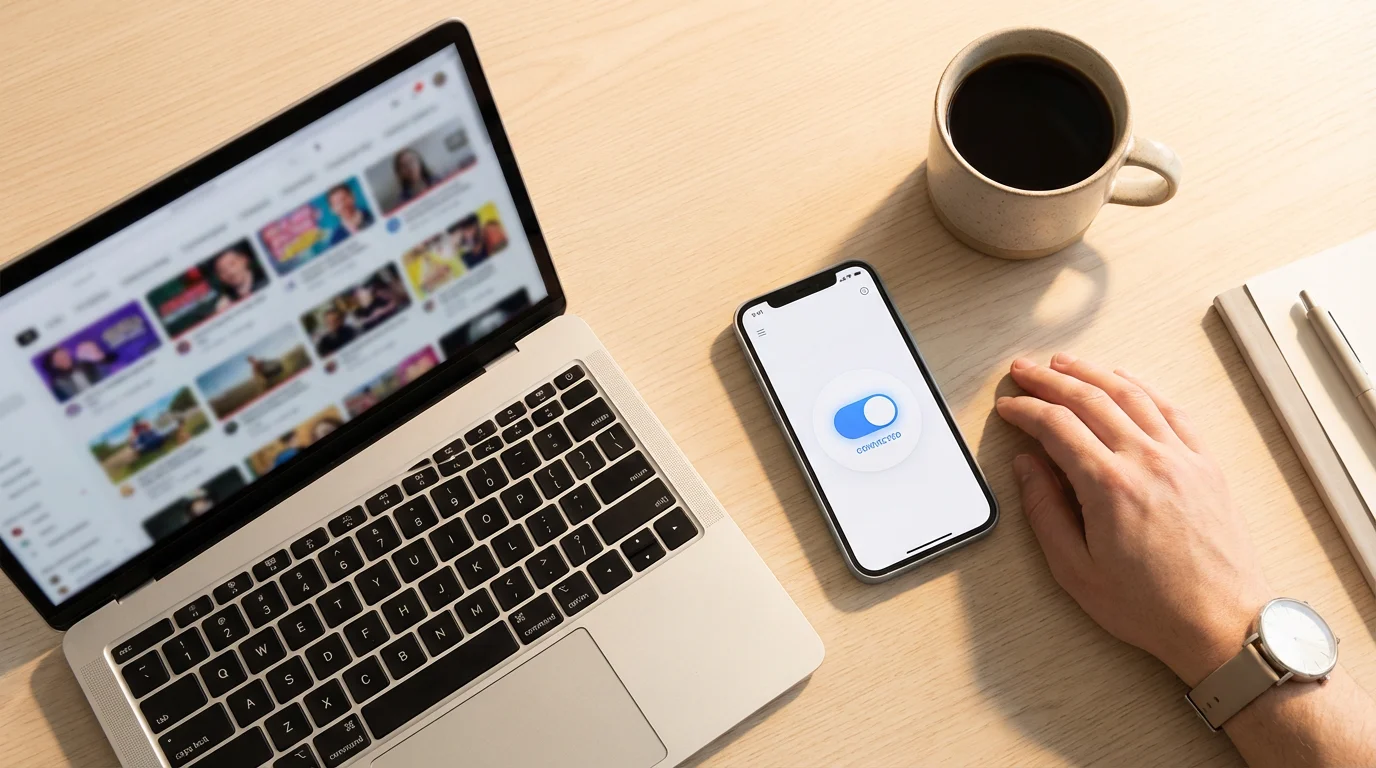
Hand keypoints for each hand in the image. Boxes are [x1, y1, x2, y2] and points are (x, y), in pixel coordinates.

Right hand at [996, 353, 1273, 685]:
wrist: (1222, 624)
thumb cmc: (1152, 607)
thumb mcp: (1076, 570)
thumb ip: (1045, 511)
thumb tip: (1027, 467)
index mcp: (1110, 487)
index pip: (1056, 426)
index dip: (1025, 410)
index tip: (1008, 407)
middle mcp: (1148, 461)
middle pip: (1090, 399)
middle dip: (1049, 380)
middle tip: (1024, 370)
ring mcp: (1182, 458)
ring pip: (1130, 395)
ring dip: (1092, 373)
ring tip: (1065, 363)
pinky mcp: (1205, 465)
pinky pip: (1171, 410)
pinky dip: (1142, 388)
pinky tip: (1124, 381)